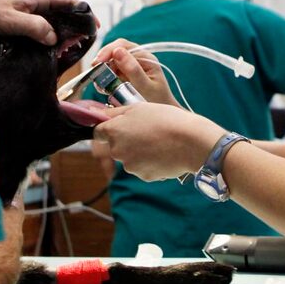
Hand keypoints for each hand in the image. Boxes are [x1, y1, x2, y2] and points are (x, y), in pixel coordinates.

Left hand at [0, 0, 97, 44]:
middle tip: (79, 43)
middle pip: (61, 10)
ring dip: (59, 31)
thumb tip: (54, 37)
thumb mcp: (10, 20)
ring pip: (50, 17)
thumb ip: (34, 26)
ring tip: (65, 48)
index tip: (93, 26)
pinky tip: (45, 45)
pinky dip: (46, 33)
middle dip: (73, 24)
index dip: (83, 12)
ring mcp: (24, 7)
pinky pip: (37, 23)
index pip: (68, 0)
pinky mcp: (16, 15)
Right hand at [93, 39, 178, 105]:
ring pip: (110, 63)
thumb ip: (133, 70)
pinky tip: (104, 88)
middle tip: (94, 72)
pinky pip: (110, 73)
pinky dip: (104, 79)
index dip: (108, 51)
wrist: (161, 118)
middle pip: (114, 52)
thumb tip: (118, 51)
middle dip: (103, 61)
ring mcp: (130, 68)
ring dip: (103, 71)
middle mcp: (137, 60)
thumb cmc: (159, 102)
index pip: (122, 45)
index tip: (98, 62)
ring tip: (100, 85)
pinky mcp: (124, 77)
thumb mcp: (146, 87)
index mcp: (145, 58)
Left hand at [93, 103, 224, 180]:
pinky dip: (150, 161)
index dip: (109, 127)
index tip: (121, 125)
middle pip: (115, 145)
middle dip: (126, 139)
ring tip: (159, 140)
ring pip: (130, 157)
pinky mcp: (144, 176)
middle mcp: (117, 151)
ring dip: (139, 150)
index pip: (98, 132)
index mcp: (114, 131)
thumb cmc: (166, 119)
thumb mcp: (138, 107)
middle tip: (147, 129)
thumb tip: (93, 113)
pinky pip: (143, 167)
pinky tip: (163, 152)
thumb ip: (113, 112)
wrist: (191, 142)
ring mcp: (130, 166)